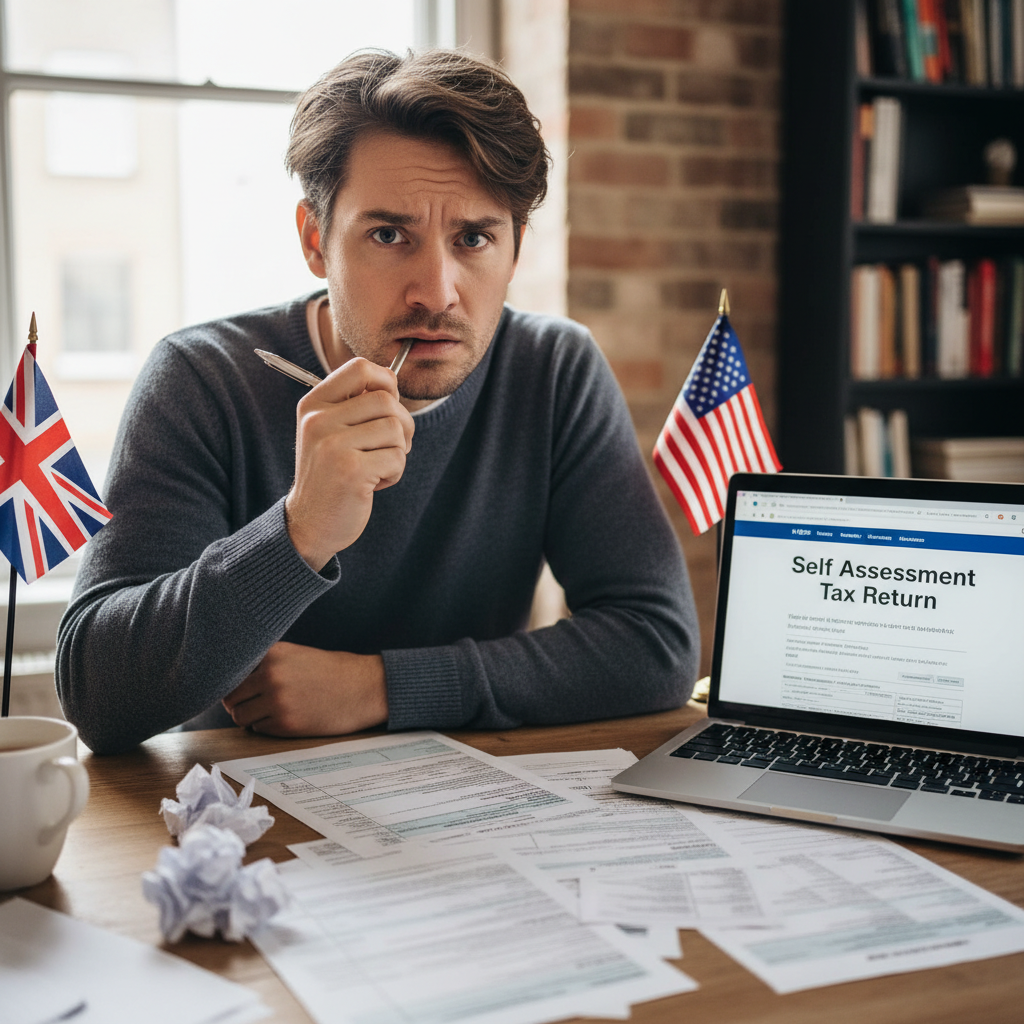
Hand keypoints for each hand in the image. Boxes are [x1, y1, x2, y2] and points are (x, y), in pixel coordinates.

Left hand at [222, 642, 387, 736]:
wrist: (365, 688)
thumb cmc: (333, 671)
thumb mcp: (297, 654)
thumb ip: (267, 663)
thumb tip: (231, 681)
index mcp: (273, 653)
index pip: (232, 671)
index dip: (235, 681)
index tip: (242, 686)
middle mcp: (271, 675)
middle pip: (231, 696)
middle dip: (239, 701)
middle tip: (255, 702)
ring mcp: (277, 701)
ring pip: (240, 715)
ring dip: (250, 716)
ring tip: (269, 711)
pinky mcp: (286, 724)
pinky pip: (258, 729)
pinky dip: (266, 726)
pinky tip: (286, 717)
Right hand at [286, 357, 414, 569]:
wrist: (310, 523)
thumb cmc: (332, 474)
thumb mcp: (331, 432)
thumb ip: (355, 405)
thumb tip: (392, 379)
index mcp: (314, 404)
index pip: (360, 368)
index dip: (386, 383)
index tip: (386, 408)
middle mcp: (318, 420)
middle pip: (386, 400)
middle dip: (402, 425)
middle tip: (391, 447)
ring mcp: (332, 445)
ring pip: (395, 429)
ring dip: (397, 452)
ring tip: (377, 468)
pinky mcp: (350, 470)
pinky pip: (396, 457)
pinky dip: (395, 473)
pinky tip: (373, 484)